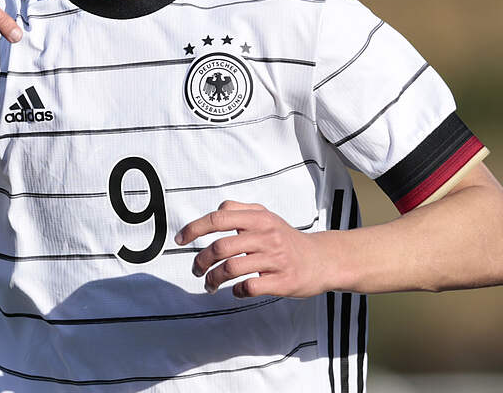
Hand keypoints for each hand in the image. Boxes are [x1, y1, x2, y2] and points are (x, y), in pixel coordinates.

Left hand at [176, 200, 329, 298]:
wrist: (322, 259)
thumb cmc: (288, 239)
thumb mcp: (266, 217)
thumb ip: (240, 211)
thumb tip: (213, 213)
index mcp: (259, 218)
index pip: (218, 217)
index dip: (194, 228)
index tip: (180, 239)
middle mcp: (266, 235)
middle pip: (220, 247)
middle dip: (201, 261)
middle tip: (196, 270)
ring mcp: (275, 259)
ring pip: (231, 268)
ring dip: (214, 279)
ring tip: (210, 285)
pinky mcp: (282, 280)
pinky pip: (249, 287)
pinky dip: (237, 291)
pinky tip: (237, 291)